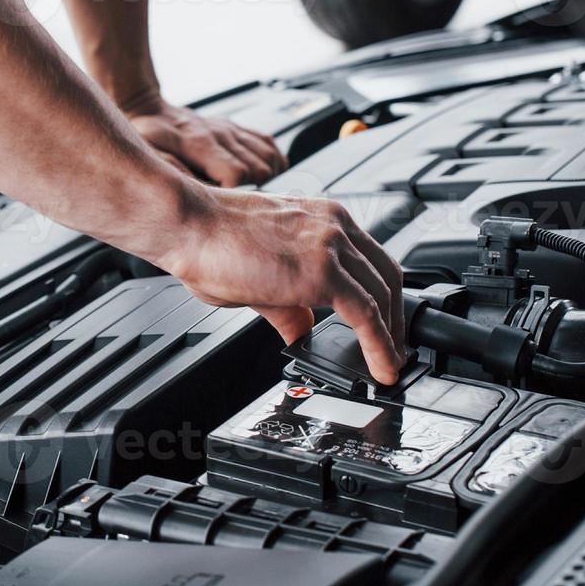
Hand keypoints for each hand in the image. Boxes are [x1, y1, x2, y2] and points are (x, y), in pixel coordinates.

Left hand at [122, 94, 287, 187]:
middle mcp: (221, 135)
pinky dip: (273, 160)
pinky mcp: (235, 128)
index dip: (236, 192)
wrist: (149, 110)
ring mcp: (231, 131)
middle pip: (260, 168)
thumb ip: (172, 172)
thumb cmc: (146, 135)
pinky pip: (268, 143)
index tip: (225, 202)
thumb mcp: (149, 156)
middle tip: (236, 200)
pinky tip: (261, 173)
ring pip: (270, 156)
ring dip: (267, 176)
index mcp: (200, 144)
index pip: (237, 172)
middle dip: (254, 189)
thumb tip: (194, 193)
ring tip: (250, 190)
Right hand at [159, 187, 406, 384]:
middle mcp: (334, 226)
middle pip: (387, 276)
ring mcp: (331, 246)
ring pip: (384, 296)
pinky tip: (380, 366)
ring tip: (389, 365)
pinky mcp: (322, 273)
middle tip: (393, 350)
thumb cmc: (210, 238)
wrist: (189, 224)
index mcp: (322, 219)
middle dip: (395, 319)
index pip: (371, 260)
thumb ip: (288, 303)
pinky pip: (366, 315)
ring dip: (391, 337)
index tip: (384, 324)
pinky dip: (379, 345)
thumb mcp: (259, 274)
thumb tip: (301, 328)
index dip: (384, 298)